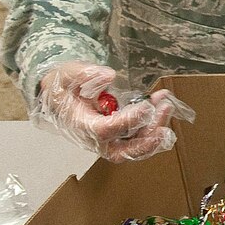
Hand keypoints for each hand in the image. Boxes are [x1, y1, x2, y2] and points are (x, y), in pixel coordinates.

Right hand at [33, 61, 186, 161]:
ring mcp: (107, 140)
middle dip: (149, 136)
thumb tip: (108, 76)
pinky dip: (153, 125)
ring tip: (165, 104)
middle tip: (165, 109)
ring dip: (155, 128)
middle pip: (124, 151)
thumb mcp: (66, 74)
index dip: (127, 121)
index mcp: (80, 124)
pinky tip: (161, 104)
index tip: (145, 105)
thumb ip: (83, 73)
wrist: (59, 95)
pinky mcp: (118, 137)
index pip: (105, 130)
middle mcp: (94, 139)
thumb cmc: (63, 86)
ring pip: (135, 148)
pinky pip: (138, 139)